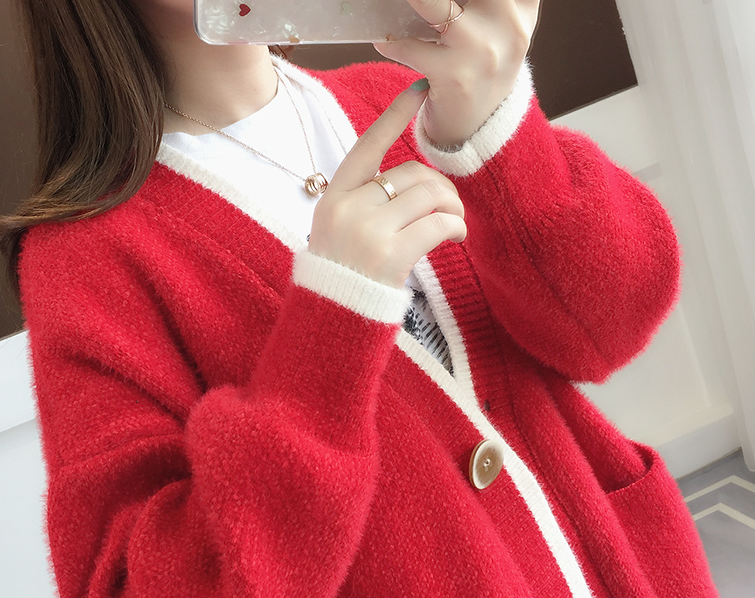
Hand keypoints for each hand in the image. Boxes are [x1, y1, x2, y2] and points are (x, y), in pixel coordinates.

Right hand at [308, 84, 466, 289]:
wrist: (331, 317)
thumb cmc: (340, 274)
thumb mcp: (336, 229)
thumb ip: (364, 202)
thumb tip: (413, 184)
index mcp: (334, 197)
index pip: (368, 145)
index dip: (395, 116)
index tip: (419, 91)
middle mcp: (349, 208)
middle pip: (410, 175)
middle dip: (439, 187)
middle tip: (450, 206)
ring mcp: (369, 231)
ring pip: (428, 196)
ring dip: (452, 207)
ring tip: (455, 223)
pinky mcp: (391, 255)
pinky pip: (437, 225)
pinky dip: (455, 227)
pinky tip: (456, 236)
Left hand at [373, 0, 540, 147]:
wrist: (478, 127)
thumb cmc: (482, 66)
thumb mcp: (503, 24)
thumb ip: (493, 0)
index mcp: (522, 5)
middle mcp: (508, 24)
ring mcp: (481, 50)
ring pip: (432, 3)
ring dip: (411, 2)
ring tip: (402, 6)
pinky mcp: (454, 76)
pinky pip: (410, 48)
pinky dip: (391, 42)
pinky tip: (384, 38)